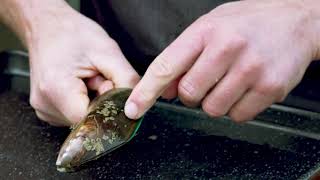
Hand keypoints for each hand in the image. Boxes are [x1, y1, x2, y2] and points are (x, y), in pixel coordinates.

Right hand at [27, 6, 138, 125]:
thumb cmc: (73, 34)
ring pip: (82, 119)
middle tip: (97, 76)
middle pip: (87, 119)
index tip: (107, 85)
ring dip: (92, 101)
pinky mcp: (46, 110)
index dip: (107, 105)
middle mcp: (44, 105)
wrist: (47, 26)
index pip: (92, 119)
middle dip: (100, 102)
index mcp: (56, 89)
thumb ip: (126, 80)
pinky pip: (73, 115)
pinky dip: (82, 102)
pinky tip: (80, 84)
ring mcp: (43, 109)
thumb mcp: (108, 51)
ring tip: (87, 78)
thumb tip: (136, 105)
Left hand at [126, 0, 319, 121]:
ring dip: (215, 101)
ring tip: (229, 80)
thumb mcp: (210, 28)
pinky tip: (245, 87)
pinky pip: (238, 116)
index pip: (166, 67)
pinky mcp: (269, 88)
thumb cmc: (247, 23)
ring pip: (212, 109)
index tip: (133, 108)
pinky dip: (236, 108)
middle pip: (189, 94)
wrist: (296, 22)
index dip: (145, 91)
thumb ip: (184, 58)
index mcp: (206, 32)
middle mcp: (227, 49)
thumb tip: (166, 90)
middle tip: (206, 79)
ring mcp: (250, 70)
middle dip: (191, 94)